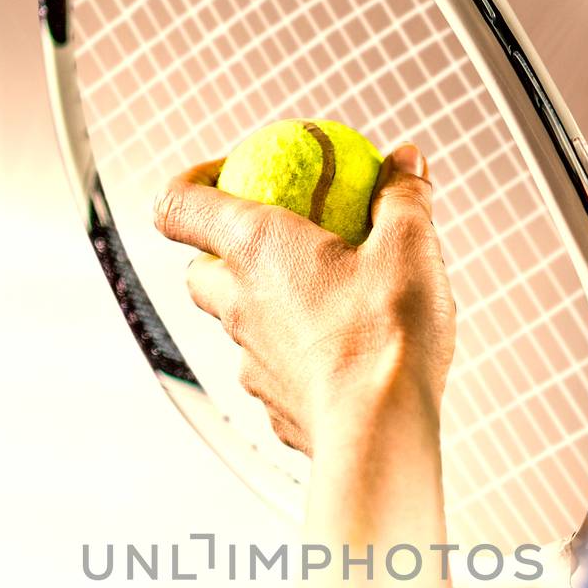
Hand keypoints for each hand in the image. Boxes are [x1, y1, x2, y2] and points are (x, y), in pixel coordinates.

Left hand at [152, 144, 453, 455]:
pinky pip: (275, 372)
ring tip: (325, 303)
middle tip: (278, 246)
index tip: (225, 174)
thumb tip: (405, 161)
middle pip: (199, 272)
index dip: (188, 182)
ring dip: (266, 308)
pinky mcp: (273, 406)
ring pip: (237, 326)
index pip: (178, 205)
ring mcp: (250, 363)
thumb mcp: (409, 245)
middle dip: (221, 254)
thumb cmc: (387, 329)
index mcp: (256, 248)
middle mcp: (238, 305)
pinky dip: (297, 358)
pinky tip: (344, 357)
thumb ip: (403, 196)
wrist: (381, 426)